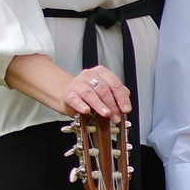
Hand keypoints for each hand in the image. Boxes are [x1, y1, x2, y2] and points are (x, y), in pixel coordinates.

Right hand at [6, 54, 132, 120]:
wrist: (62, 94)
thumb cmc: (85, 95)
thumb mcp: (100, 93)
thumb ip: (112, 95)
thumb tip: (127, 102)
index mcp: (100, 73)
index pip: (114, 83)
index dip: (121, 96)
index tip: (127, 109)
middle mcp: (89, 76)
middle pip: (104, 89)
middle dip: (113, 103)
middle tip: (119, 116)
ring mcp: (77, 84)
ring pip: (91, 93)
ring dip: (100, 105)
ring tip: (106, 115)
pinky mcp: (68, 94)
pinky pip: (75, 99)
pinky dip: (81, 105)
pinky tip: (86, 111)